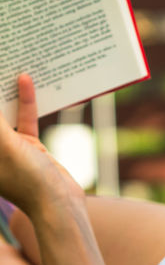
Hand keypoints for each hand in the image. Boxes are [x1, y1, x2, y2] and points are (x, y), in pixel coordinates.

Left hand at [0, 74, 83, 217]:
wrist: (59, 205)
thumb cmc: (26, 178)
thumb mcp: (3, 143)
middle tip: (0, 59)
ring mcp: (8, 148)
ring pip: (3, 113)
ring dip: (5, 91)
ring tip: (7, 65)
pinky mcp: (29, 146)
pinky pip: (23, 118)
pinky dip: (25, 100)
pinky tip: (26, 79)